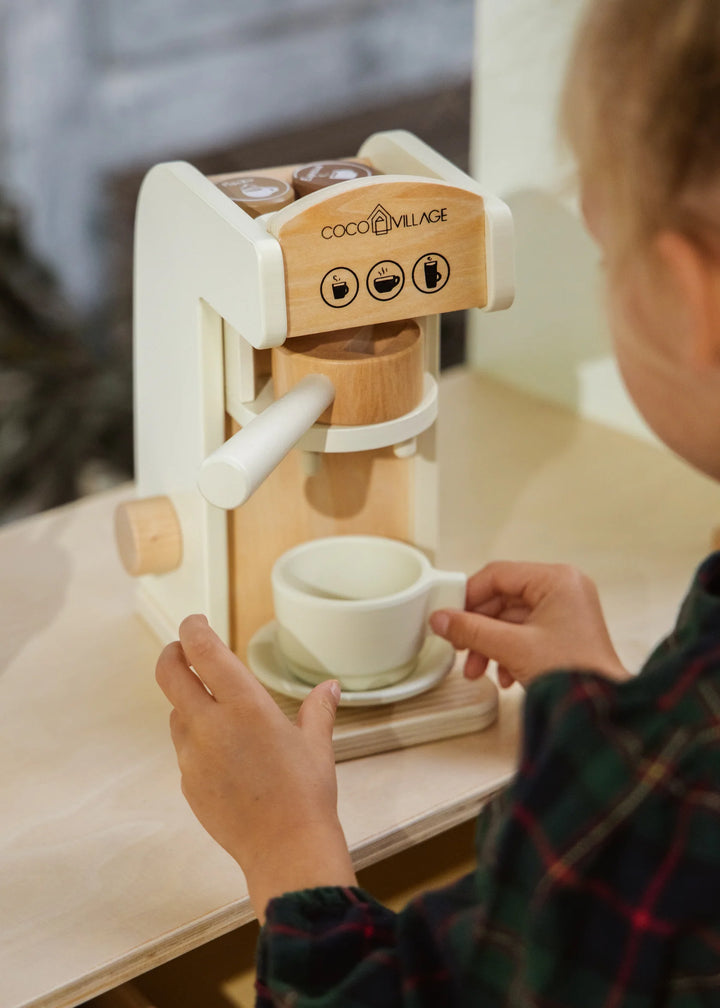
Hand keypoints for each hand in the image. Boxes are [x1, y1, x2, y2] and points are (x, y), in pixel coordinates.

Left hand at [155, 615, 356, 920]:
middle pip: (170, 674)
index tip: (195, 623)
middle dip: (173, 654)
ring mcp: (193, 756)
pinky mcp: (187, 783)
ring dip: (187, 702)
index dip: (193, 629)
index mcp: (244, 705)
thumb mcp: (317, 744)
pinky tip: (223, 753)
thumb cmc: (306, 794)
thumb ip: (318, 710)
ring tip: (213, 708)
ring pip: (176, 714)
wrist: (286, 849)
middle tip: (183, 650)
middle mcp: (210, 725)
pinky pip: (184, 750)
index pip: (202, 651)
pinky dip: (196, 740)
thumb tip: (330, 688)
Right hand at [430, 561, 628, 688]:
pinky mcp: (564, 631)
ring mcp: (566, 610)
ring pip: (510, 618)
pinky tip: (502, 674)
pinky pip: (524, 632)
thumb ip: (471, 629)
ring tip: (477, 668)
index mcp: (557, 580)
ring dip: (489, 643)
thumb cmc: (574, 673)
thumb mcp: (512, 648)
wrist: (601, 709)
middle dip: (478, 628)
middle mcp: (564, 589)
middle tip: (458, 645)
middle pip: (503, 598)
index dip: (468, 595)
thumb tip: (441, 618)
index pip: (498, 574)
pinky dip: (507, 651)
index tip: (448, 614)